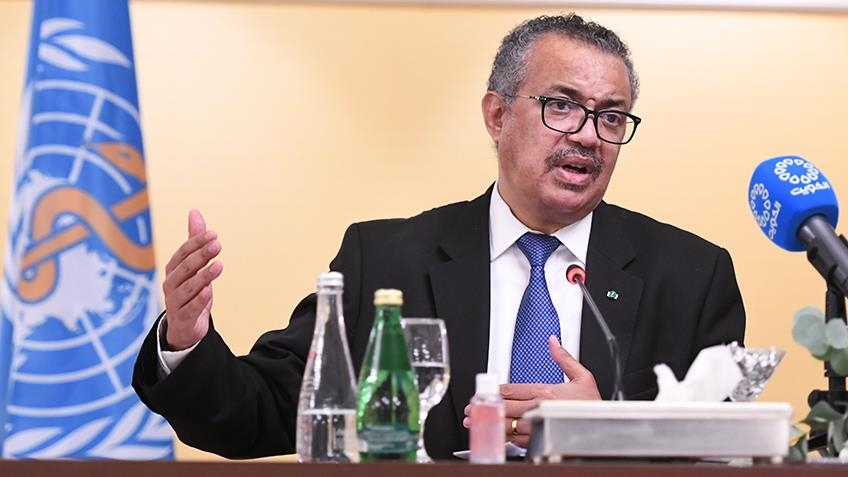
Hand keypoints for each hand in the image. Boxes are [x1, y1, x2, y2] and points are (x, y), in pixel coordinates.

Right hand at [162, 210, 222, 349]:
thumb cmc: (189, 291)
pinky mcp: (183, 318)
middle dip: (201, 255)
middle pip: (186, 267)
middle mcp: (171, 283)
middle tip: (217, 245)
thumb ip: (194, 241)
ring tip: (218, 266)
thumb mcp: (193, 266)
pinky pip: (191, 308)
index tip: (214, 234)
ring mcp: (175, 301)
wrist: (184, 326)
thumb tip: (194, 212)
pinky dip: (199, 300)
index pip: (183, 252)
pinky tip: (209, 291)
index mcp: (173, 269)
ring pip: (188, 287)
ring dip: (203, 276)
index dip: (197, 243)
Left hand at [462, 336, 599, 447]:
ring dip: (490, 422)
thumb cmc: (593, 405)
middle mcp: (538, 408)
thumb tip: (553, 341)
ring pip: (507, 424)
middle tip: (471, 407)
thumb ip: (564, 358)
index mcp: (545, 392)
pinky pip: (518, 440)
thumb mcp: (582, 376)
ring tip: (476, 422)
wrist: (604, 427)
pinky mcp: (541, 439)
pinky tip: (498, 433)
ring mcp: (538, 425)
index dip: (494, 390)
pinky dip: (506, 436)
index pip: (512, 389)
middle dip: (486, 406)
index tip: (483, 390)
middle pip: (504, 407)